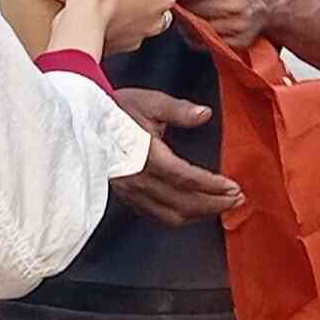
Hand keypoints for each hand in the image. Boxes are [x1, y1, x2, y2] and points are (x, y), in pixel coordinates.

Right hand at [108, 87, 244, 223]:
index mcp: (146, 157)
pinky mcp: (127, 198)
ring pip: (171, 216)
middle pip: (183, 204)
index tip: (233, 187)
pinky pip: (157, 216)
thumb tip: (205, 114)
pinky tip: (194, 211)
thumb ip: (179, 110)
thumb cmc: (116, 110)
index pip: (186, 179)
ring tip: (221, 207)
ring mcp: (131, 193)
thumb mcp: (149, 101)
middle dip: (214, 205)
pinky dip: (181, 218)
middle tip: (236, 199)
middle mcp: (139, 181)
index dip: (212, 187)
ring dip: (200, 216)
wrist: (82, 123)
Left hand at [179, 0, 308, 47]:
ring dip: (186, 19)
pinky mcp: (236, 41)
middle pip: (189, 8)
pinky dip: (197, 33)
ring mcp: (236, 25)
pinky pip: (204, 41)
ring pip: (194, 26)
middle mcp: (234, 3)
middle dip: (180, 3)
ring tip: (191, 7)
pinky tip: (202, 20)